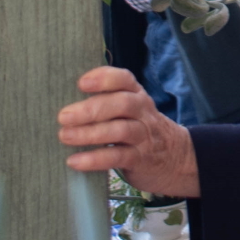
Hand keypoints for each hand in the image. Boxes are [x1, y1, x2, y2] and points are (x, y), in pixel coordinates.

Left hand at [58, 67, 200, 197]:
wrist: (176, 158)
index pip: (124, 79)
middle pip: (121, 103)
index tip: (81, 83)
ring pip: (120, 130)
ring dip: (90, 133)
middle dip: (91, 109)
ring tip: (65, 136)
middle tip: (64, 116)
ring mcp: (143, 136)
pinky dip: (95, 159)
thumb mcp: (131, 111)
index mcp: (136, 95)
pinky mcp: (141, 159)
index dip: (104, 79)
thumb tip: (62, 102)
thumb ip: (106, 102)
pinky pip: (118, 157)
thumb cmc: (140, 130)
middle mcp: (142, 112)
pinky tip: (75, 161)